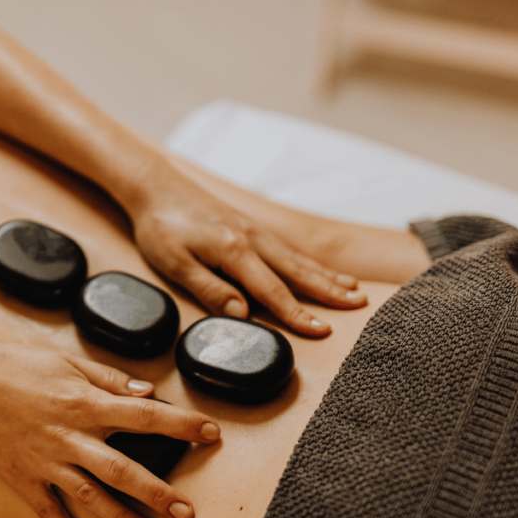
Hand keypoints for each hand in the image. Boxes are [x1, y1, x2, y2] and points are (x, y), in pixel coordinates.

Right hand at [0, 336, 219, 517]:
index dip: (181, 424)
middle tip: (187, 512)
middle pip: (122, 468)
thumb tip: (147, 391)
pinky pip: (46, 509)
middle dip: (158, 492)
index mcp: (83, 401)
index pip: (144, 414)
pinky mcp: (20, 476)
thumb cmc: (12, 363)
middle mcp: (68, 435)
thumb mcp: (65, 360)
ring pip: (90, 495)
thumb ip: (108, 378)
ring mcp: (43, 460)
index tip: (211, 433)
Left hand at [128, 163, 365, 335]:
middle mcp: (251, 239)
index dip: (297, 314)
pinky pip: (287, 248)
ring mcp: (254, 231)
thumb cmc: (161, 227)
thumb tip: (243, 315)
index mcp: (234, 251)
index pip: (272, 290)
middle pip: (297, 271)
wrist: (157, 186)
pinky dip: (309, 262)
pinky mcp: (249, 227)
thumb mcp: (175, 263)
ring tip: (354, 290)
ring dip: (326, 276)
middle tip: (360, 306)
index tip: (322, 331)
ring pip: (297, 258)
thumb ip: (210, 289)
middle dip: (329, 291)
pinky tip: (320, 270)